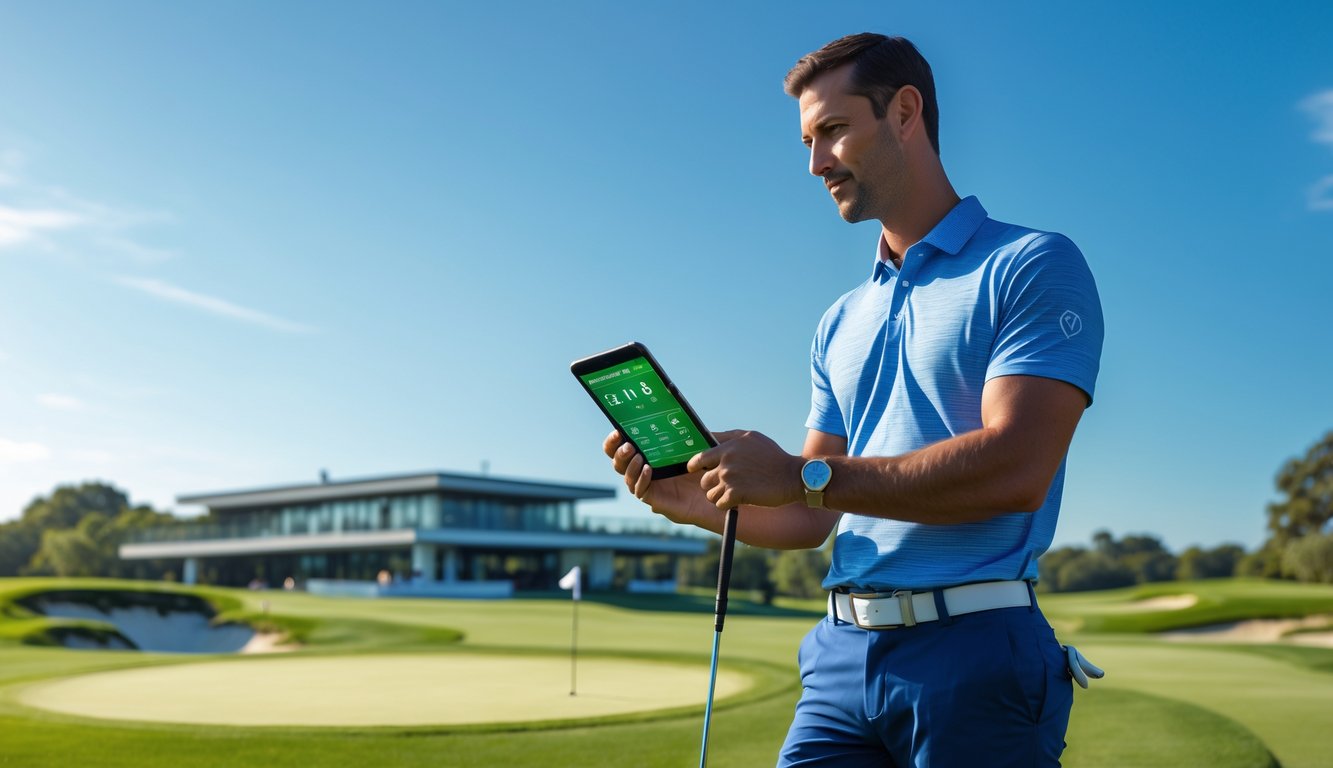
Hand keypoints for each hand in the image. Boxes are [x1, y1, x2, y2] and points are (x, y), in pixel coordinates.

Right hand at [602, 430, 709, 525]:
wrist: (717, 492)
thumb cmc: (707, 468)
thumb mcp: (699, 445)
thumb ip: (691, 431)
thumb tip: (683, 412)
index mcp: (649, 454)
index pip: (622, 447)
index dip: (614, 441)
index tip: (617, 431)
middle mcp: (644, 470)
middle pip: (618, 463)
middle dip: (618, 453)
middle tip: (627, 445)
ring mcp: (648, 485)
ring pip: (627, 477)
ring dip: (629, 466)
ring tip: (638, 456)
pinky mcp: (655, 499)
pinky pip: (640, 491)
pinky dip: (640, 480)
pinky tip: (649, 470)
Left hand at [686, 430, 803, 509]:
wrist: (792, 476)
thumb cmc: (773, 457)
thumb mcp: (752, 438)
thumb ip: (730, 437)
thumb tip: (712, 438)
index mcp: (728, 447)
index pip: (699, 457)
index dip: (694, 466)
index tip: (693, 469)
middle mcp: (726, 461)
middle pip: (704, 479)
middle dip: (712, 485)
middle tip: (725, 486)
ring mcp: (730, 478)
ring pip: (710, 494)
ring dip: (719, 496)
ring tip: (732, 495)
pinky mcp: (736, 494)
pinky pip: (720, 504)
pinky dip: (727, 505)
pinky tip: (737, 502)